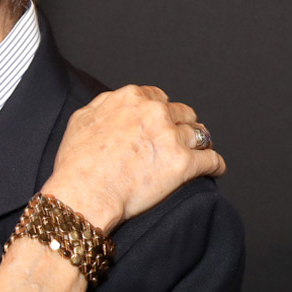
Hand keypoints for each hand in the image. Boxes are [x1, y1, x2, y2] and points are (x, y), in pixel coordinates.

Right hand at [43, 85, 225, 232]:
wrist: (84, 194)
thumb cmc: (76, 163)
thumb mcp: (81, 120)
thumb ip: (105, 104)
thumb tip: (117, 102)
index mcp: (132, 98)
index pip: (159, 98)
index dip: (161, 112)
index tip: (161, 123)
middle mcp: (156, 112)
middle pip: (183, 114)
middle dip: (182, 126)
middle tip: (178, 140)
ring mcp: (172, 137)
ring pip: (200, 135)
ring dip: (199, 143)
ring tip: (200, 153)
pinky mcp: (184, 164)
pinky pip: (212, 160)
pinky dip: (215, 165)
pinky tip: (215, 169)